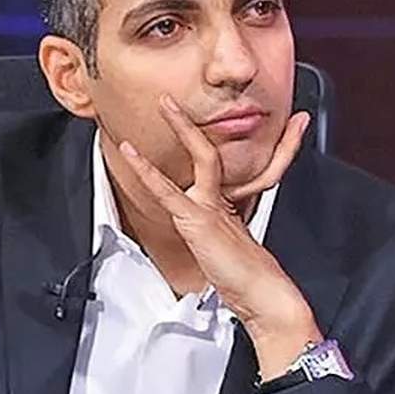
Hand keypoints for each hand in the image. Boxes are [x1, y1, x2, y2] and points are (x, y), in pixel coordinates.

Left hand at [116, 95, 320, 378]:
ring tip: (164, 104)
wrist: (264, 294)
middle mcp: (223, 198)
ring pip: (201, 156)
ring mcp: (212, 205)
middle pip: (210, 150)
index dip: (195, 144)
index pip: (212, 165)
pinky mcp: (200, 219)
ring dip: (182, 127)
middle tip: (171, 100)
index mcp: (226, 203)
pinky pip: (169, 190)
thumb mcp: (223, 250)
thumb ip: (211, 235)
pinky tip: (131, 154)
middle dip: (191, 123)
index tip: (181, 124)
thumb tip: (205, 233)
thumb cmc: (244, 278)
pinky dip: (148, 171)